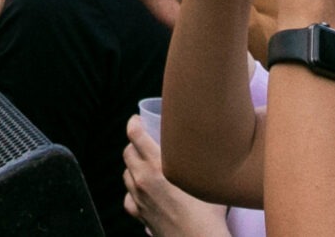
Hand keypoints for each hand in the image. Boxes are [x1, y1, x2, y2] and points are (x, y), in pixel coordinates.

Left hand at [125, 116, 223, 236]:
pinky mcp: (140, 215)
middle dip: (134, 144)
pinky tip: (142, 191)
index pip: (135, 135)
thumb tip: (208, 150)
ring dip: (133, 167)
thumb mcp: (206, 180)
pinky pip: (129, 198)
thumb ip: (201, 163)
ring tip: (145, 165)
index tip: (137, 119)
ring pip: (126, 174)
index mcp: (157, 166)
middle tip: (144, 141)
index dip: (134, 123)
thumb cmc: (207, 214)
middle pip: (127, 153)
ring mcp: (139, 199)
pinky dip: (133, 191)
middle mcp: (143, 180)